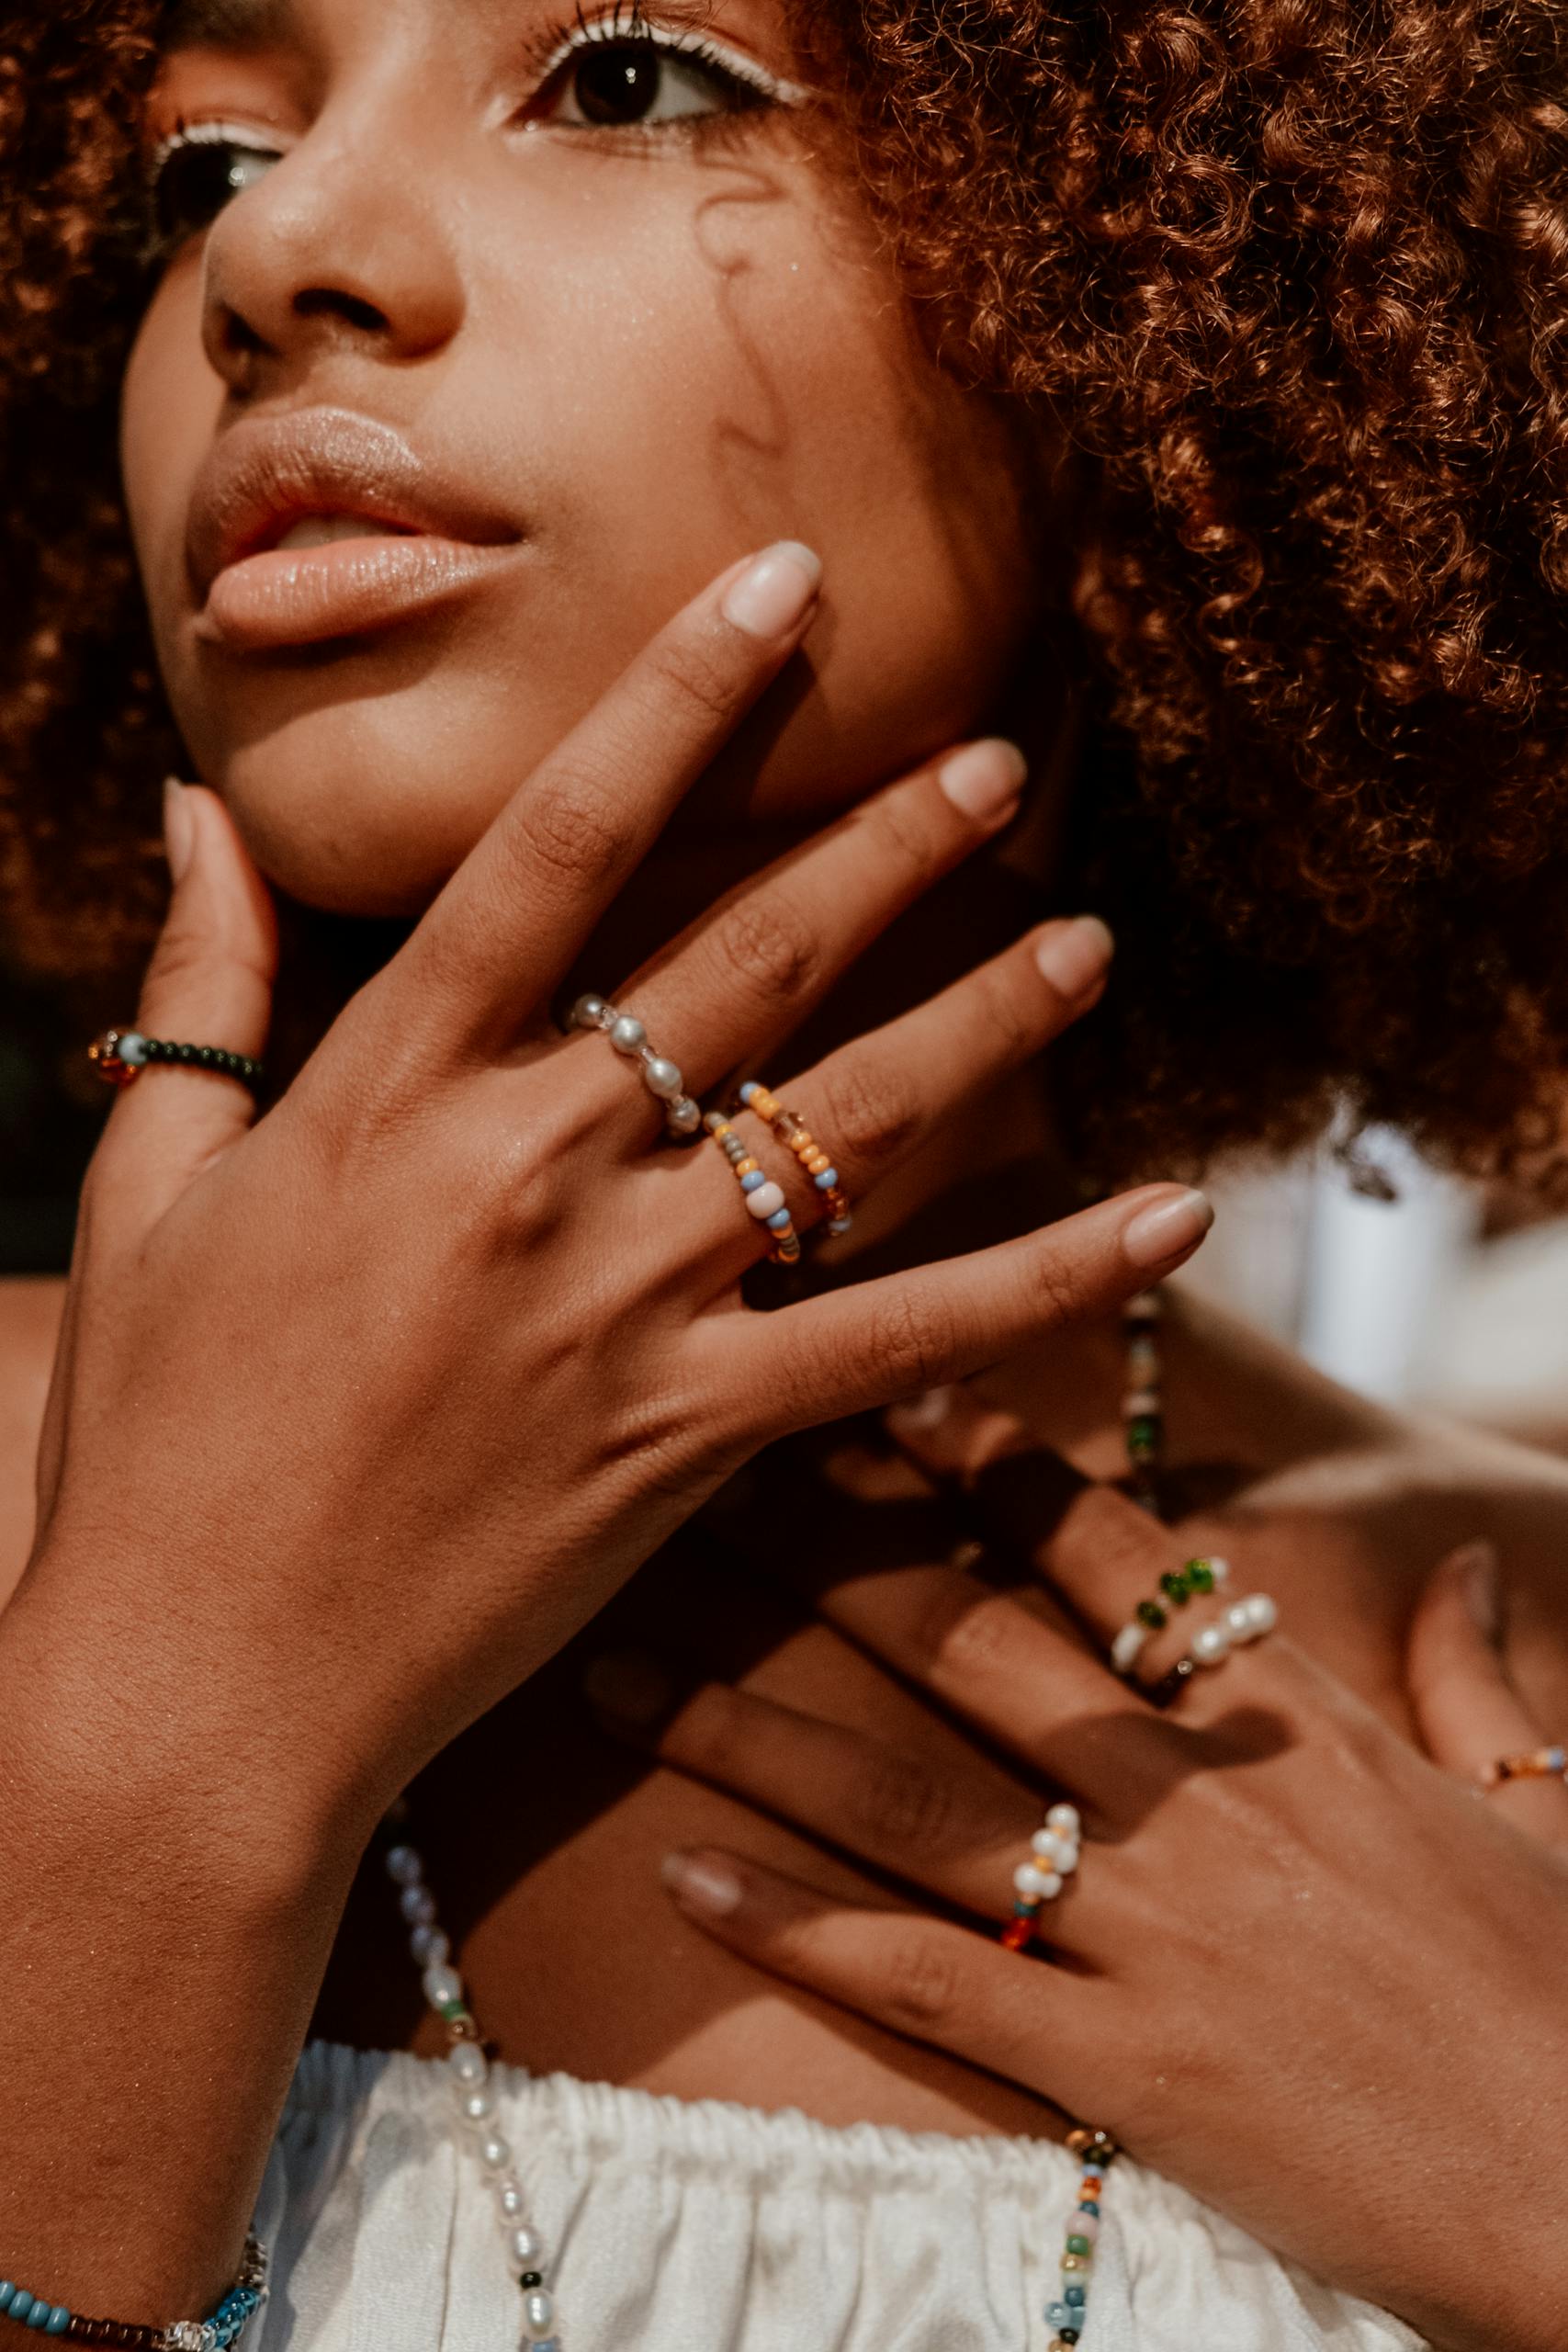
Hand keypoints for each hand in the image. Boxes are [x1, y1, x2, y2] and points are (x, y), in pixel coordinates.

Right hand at [15, 546, 1209, 1842]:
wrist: (202, 1680)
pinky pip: (898, 1341)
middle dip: (885, 846)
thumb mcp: (151, 1186)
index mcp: (388, 1087)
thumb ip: (201, 986)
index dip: (677, 697)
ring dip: (982, 1023)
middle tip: (999, 761)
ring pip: (845, 1129)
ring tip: (1089, 943)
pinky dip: (1041, 1282)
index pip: (556, 842)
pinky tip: (1162, 1220)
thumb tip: (198, 803)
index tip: (782, 585)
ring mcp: (622, 1308)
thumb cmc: (159, 1432)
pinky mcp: (692, 1438)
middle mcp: (526, 1170)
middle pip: (746, 963)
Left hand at [619, 1453, 1567, 2351]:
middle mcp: (1196, 1798)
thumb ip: (1475, 1669)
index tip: (891, 1385)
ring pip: (911, 1801)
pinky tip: (685, 1876)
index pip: (1114, 1552)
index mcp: (1291, 1721)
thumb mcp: (1545, 1800)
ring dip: (751, 1729)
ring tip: (621, 1669)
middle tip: (696, 1485)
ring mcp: (1151, 1929)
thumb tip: (1468, 1556)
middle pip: (972, 1646)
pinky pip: (926, 1981)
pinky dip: (799, 1929)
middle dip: (822, 1557)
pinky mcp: (1122, 2065)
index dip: (991, 1460)